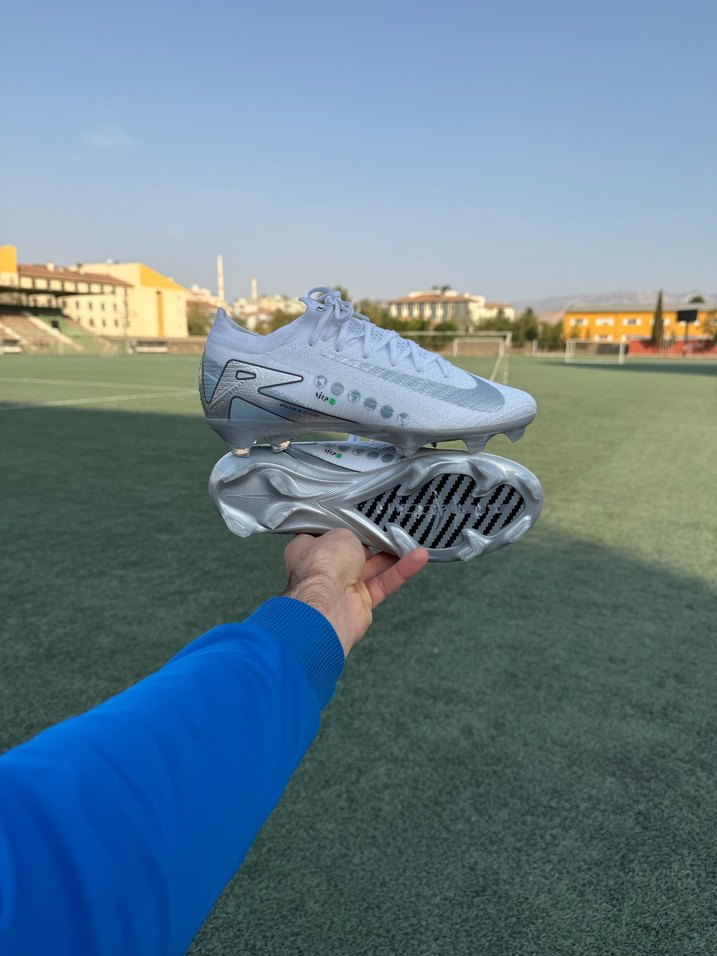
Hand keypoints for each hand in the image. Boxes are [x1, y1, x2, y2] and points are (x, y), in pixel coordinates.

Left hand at [283, 529, 428, 656]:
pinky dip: (401, 571)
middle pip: (353, 551)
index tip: (361, 515)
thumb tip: (361, 538)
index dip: (343, 525)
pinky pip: (384, 583)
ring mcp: (342, 586)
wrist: (327, 603)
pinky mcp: (361, 602)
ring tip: (411, 539)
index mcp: (308, 550)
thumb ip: (353, 534)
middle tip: (391, 524)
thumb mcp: (340, 533)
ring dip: (393, 554)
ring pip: (373, 567)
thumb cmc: (323, 564)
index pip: (326, 533)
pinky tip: (419, 557)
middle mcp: (324, 569)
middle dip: (372, 540)